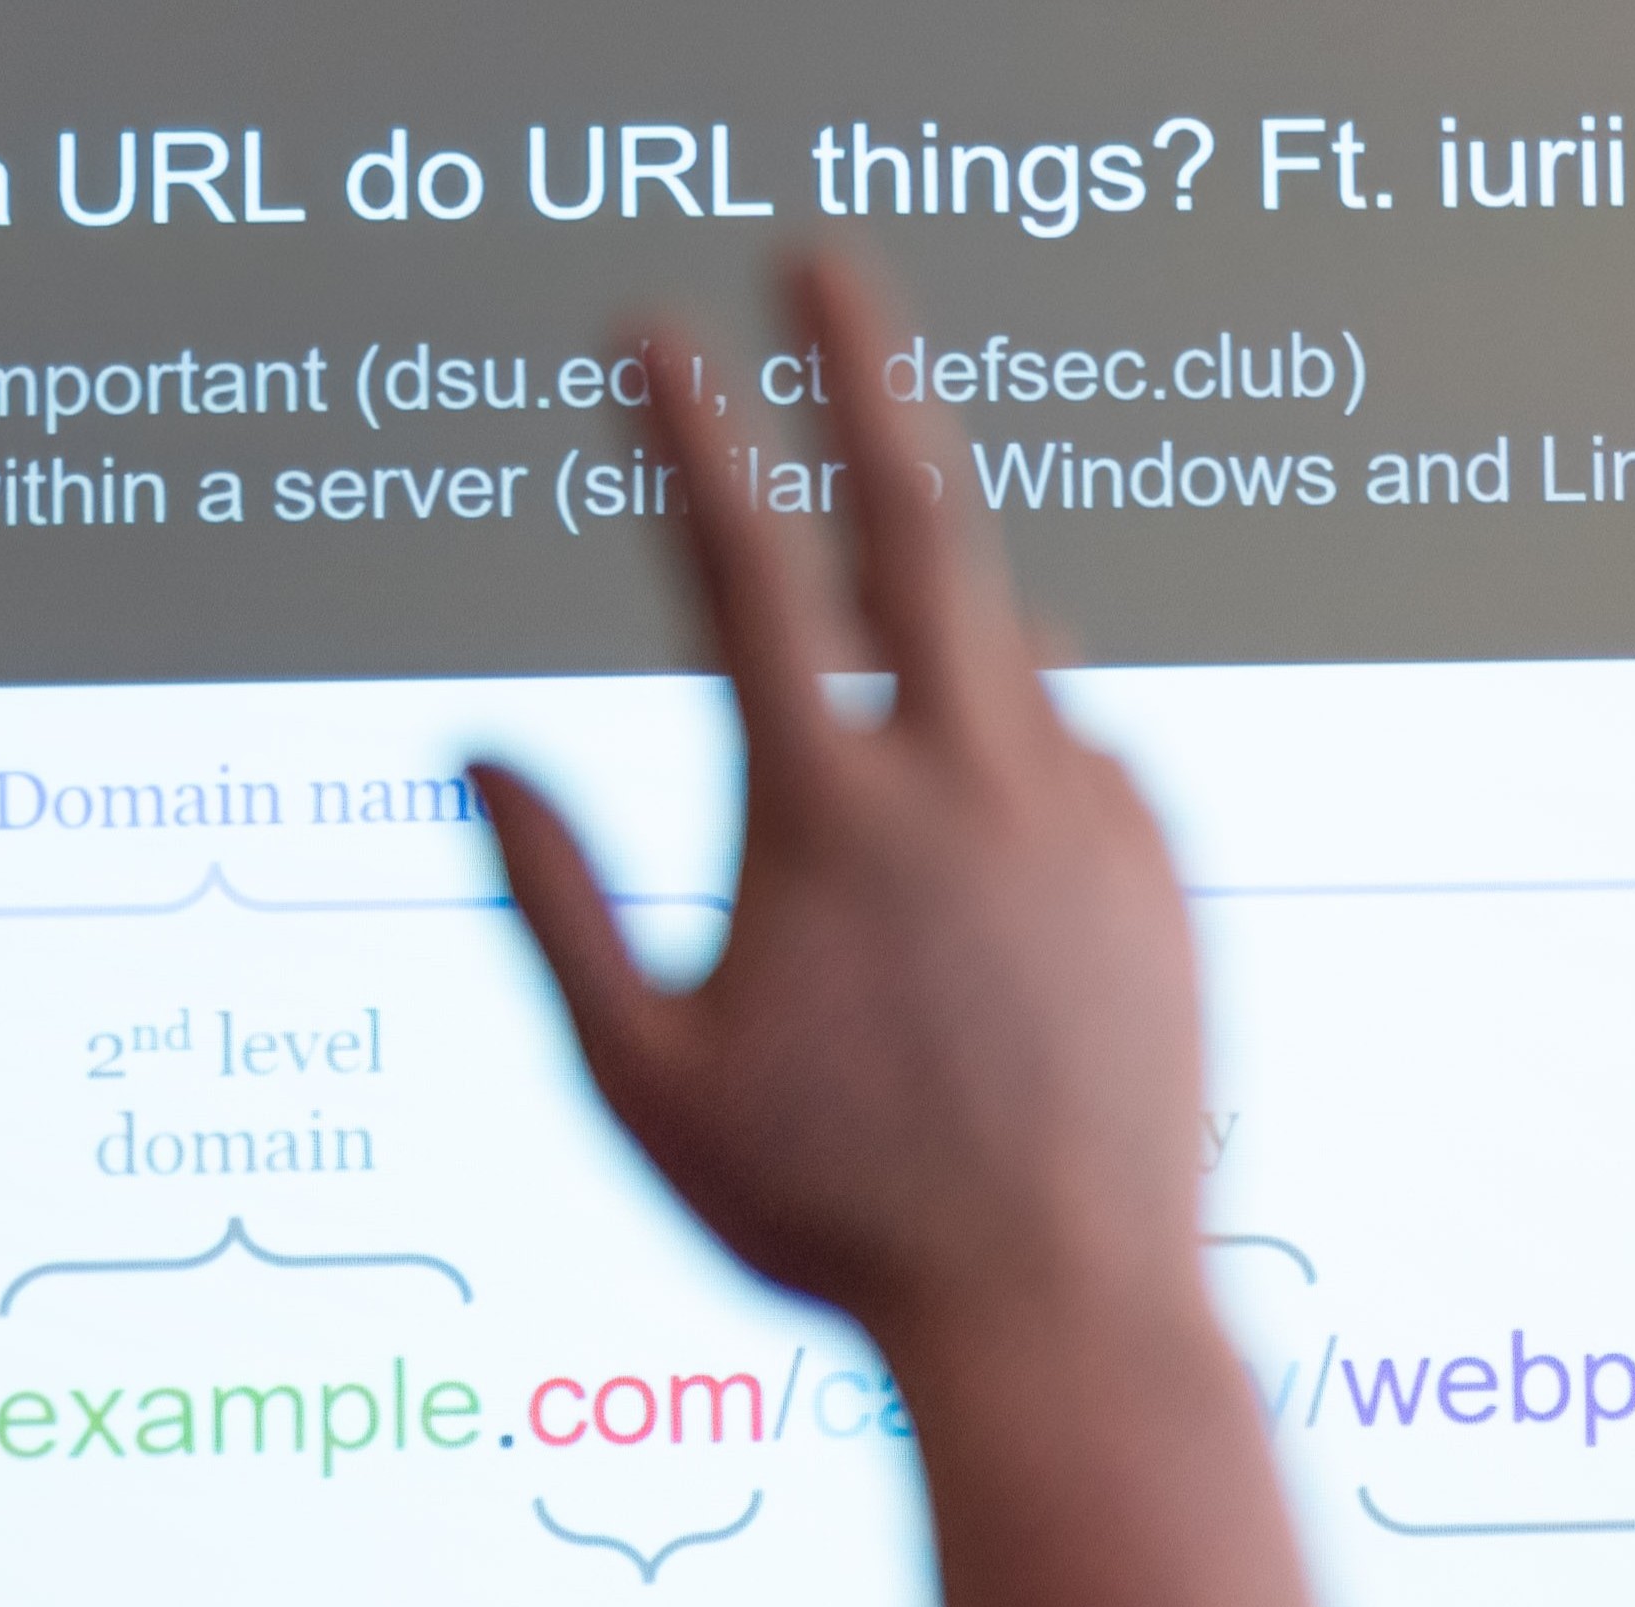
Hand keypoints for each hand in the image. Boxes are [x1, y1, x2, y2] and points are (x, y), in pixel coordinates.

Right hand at [474, 250, 1206, 1357]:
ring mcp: (1085, 815)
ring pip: (1009, 637)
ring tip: (889, 593)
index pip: (740, 565)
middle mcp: (972, 784)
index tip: (649, 331)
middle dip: (861, 371)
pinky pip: (1077, 751)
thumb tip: (475, 756)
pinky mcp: (1159, 866)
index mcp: (828, 816)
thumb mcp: (641, 1081)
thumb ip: (550, 904)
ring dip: (942, 582)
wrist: (1064, 1313)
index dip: (686, 431)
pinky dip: (1015, 744)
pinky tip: (972, 827)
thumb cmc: (831, 1223)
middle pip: (916, 519)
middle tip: (823, 264)